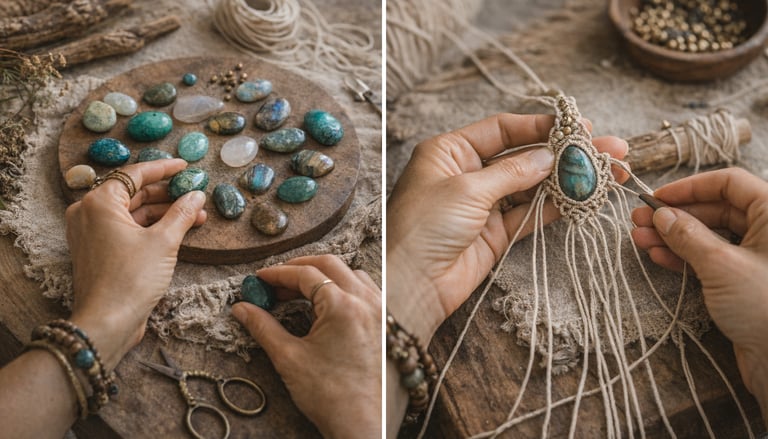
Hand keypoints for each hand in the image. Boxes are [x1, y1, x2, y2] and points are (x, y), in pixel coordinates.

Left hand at [65, 159, 206, 369]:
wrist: (107, 323)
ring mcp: (92, 233)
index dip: (164, 168)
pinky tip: (178, 230)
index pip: (135, 174)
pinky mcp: (99, 251)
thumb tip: (196, 195)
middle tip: (195, 193)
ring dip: (164, 212)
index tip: (186, 166)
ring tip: (196, 215)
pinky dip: (151, 227)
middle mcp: (89, 213)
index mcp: (99, 203)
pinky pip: (127, 229)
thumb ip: (182, 213)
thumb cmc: (130, 280)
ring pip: (133, 213)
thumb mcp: (164, 242)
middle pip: (133, 192)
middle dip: (167, 194)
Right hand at [231, 255, 381, 438]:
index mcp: (343, 306)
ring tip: (299, 293)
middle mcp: (367, 301)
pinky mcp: (386, 323)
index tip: (259, 278)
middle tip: (276, 281)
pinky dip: (343, 288)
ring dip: (324, 276)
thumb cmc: (330, 396)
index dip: (278, 273)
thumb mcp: (289, 358)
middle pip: (330, 264)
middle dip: (299, 268)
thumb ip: (263, 327)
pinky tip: (327, 306)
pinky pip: (365, 290)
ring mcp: (381, 310)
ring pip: (351, 274)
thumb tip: (241, 308)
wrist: (363, 424)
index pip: (306, 274)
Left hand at [386, 113, 628, 342]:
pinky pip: (532, 212)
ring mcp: (484, 204)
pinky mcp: (496, 232)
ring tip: (606, 171)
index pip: (502, 130)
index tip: (577, 125)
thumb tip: (549, 156)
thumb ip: (512, 172)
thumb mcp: (467, 189)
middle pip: (523, 156)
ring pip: (532, 185)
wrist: (411, 284)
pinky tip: (585, 195)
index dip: (539, 126)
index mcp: (450, 152)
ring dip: (567, 179)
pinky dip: (558, 205)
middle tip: (607, 147)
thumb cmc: (424, 227)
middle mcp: (468, 174)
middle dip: (563, 153)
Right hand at [631, 168, 767, 422]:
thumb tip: (661, 214)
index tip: (658, 197)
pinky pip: (711, 258)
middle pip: (716, 209)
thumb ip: (688, 235)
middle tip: (640, 220)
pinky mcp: (745, 280)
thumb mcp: (721, 265)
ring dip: (673, 236)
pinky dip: (685, 256)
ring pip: (710, 235)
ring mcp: (756, 257)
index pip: (729, 183)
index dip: (690, 187)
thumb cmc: (766, 308)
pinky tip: (659, 257)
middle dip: (675, 215)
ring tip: (640, 240)